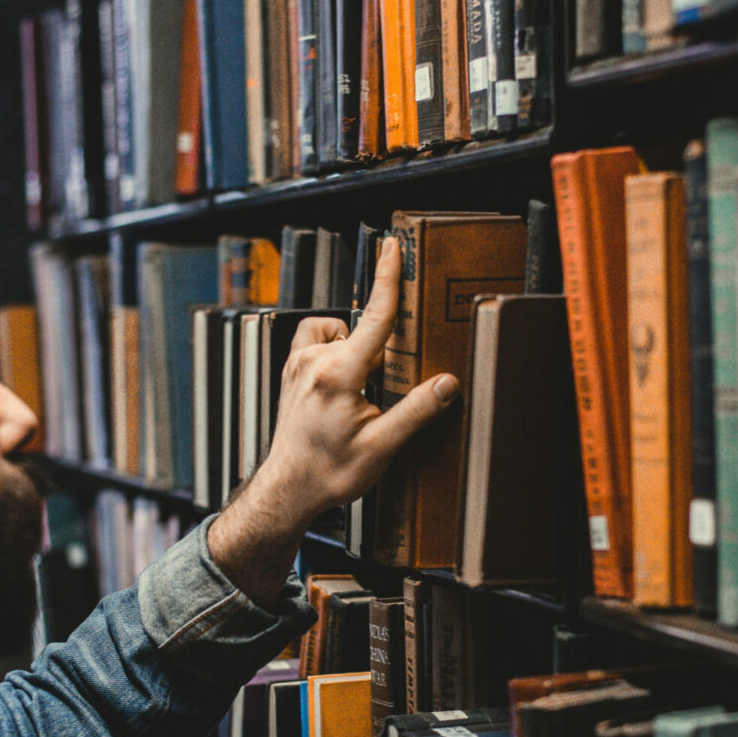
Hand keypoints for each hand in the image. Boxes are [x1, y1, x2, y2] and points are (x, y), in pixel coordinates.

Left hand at [207, 237, 460, 606]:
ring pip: (336, 333)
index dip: (388, 279)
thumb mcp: (382, 447)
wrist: (289, 488)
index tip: (394, 248)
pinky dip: (332, 351)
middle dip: (380, 351)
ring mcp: (298, 365)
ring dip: (354, 350)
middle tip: (380, 392)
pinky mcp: (290, 371)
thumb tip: (447, 384)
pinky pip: (316, 342)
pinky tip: (342, 380)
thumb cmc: (329, 472)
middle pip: (361, 331)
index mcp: (339, 376)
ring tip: (360, 388)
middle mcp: (314, 363)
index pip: (374, 317)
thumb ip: (416, 411)